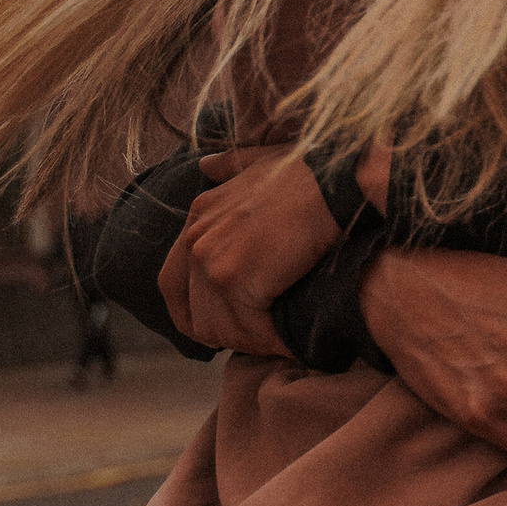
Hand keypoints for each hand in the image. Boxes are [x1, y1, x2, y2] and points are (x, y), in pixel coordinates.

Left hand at [160, 147, 343, 356]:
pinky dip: (273, 342)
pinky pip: (248, 331)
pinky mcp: (234, 280)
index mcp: (198, 215)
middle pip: (196, 315)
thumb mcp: (259, 162)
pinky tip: (294, 342)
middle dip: (229, 334)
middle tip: (263, 340)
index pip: (173, 284)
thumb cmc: (309, 173)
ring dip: (254, 342)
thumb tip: (207, 164)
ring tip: (283, 343)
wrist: (334, 182)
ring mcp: (211, 261)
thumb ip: (230, 167)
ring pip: (221, 330)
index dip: (190, 315)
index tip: (215, 331)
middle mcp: (196, 239)